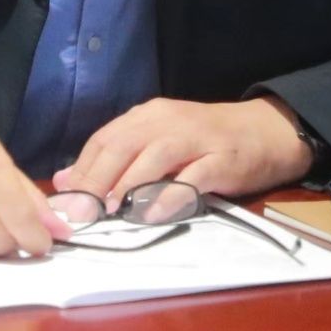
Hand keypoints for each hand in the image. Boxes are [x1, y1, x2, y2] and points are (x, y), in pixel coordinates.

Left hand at [51, 95, 312, 210]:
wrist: (267, 130)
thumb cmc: (207, 140)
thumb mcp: (158, 141)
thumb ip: (116, 159)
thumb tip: (66, 179)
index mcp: (148, 116)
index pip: (105, 139)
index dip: (81, 169)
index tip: (63, 201)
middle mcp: (167, 121)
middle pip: (123, 145)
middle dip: (96, 180)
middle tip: (78, 213)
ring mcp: (196, 138)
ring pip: (154, 156)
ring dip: (128, 184)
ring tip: (109, 211)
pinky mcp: (222, 159)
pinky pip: (192, 177)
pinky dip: (169, 195)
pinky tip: (151, 214)